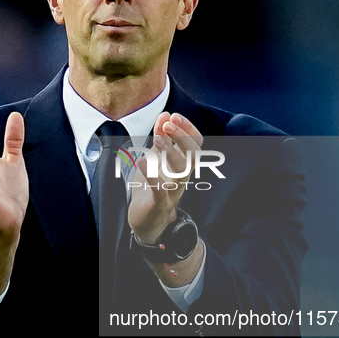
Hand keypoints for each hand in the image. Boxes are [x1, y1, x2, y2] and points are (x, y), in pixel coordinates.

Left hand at [128, 112, 202, 243]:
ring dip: (171, 154)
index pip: (196, 144)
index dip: (188, 128)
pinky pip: (159, 190)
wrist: (147, 222)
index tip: (173, 116)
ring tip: (157, 140)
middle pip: (194, 155)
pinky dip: (152, 175)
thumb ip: (161, 138)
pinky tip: (141, 162)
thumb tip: (165, 115)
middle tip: (168, 124)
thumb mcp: (156, 159)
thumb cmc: (153, 188)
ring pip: (182, 172)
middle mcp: (182, 177)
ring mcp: (172, 191)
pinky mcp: (159, 204)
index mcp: (183, 165)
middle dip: (183, 137)